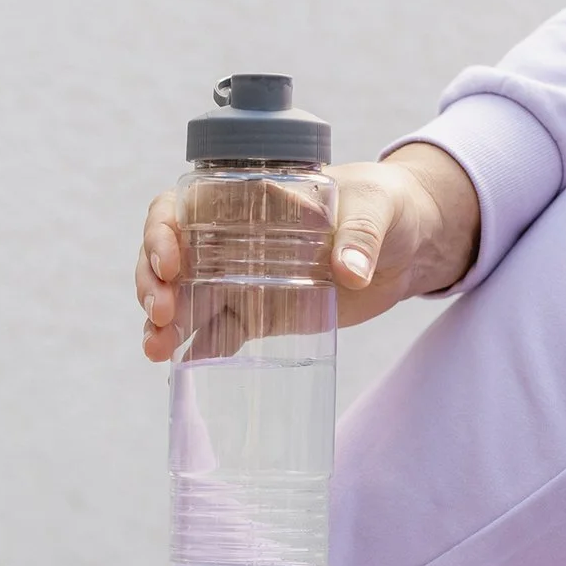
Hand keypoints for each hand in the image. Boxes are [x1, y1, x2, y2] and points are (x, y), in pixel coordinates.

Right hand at [136, 143, 479, 361]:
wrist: (413, 245)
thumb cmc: (391, 208)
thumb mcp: (380, 211)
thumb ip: (363, 235)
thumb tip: (350, 272)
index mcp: (248, 200)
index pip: (182, 206)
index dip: (163, 230)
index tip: (172, 261)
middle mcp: (233, 238)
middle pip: (170, 256)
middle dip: (153, 283)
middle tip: (163, 312)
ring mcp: (243, 279)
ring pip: (185, 298)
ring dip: (162, 323)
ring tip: (154, 350)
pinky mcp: (261, 314)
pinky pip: (217, 333)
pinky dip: (195, 349)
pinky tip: (179, 365)